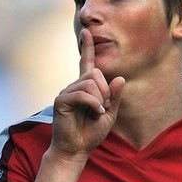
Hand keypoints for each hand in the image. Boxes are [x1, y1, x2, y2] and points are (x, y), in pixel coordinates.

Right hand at [51, 29, 124, 157]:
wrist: (76, 149)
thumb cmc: (91, 133)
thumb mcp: (110, 114)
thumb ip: (114, 97)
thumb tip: (119, 78)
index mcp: (86, 87)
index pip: (87, 63)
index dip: (87, 47)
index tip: (86, 31)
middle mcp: (75, 86)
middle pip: (94, 73)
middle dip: (105, 90)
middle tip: (103, 107)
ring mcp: (67, 92)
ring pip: (89, 83)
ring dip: (99, 98)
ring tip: (97, 112)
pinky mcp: (61, 100)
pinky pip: (82, 94)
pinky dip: (93, 103)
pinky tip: (95, 112)